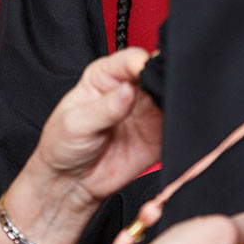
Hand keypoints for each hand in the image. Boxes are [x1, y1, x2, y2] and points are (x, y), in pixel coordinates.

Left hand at [33, 47, 161, 206]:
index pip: (130, 60)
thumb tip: (128, 90)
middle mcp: (129, 90)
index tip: (147, 71)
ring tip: (167, 112)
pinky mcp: (157, 137)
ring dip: (175, 102)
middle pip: (156, 74)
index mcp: (105, 76)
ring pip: (170, 98)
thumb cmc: (63, 144)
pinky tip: (174, 129)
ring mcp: (145, 113)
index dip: (142, 62)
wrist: (69, 183)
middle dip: (164, 79)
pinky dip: (180, 128)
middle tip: (163, 92)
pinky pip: (176, 129)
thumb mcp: (76, 123)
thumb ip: (105, 108)